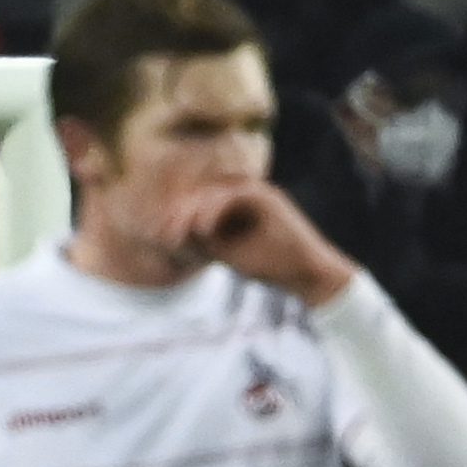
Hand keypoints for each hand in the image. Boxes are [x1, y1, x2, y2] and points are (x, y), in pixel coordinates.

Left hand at [157, 182, 357, 307]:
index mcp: (237, 205)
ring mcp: (258, 192)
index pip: (200, 203)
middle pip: (204, 194)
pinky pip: (232, 195)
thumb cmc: (271, 267)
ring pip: (215, 192)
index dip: (179, 216)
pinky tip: (201, 229)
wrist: (307, 275)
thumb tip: (174, 234)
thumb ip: (204, 241)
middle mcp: (246, 193)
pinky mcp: (266, 197)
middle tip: (160, 231)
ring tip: (176, 231)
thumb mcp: (229, 254)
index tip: (160, 234)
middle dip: (180, 212)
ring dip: (193, 210)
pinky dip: (214, 210)